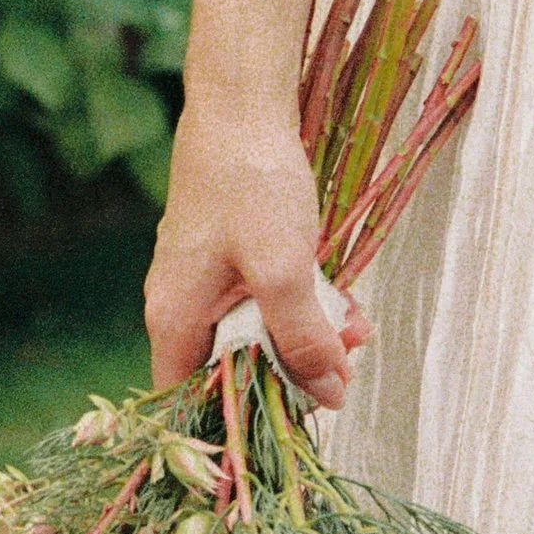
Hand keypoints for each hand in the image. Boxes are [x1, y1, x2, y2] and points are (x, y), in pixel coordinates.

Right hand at [145, 95, 369, 407]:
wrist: (242, 104)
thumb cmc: (250, 182)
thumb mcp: (282, 269)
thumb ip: (302, 338)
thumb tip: (327, 396)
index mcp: (175, 320)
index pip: (190, 404)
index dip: (239, 425)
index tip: (294, 429)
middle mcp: (180, 308)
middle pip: (232, 371)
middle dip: (293, 374)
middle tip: (346, 367)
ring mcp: (204, 281)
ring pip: (258, 335)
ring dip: (309, 338)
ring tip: (357, 329)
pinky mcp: (229, 258)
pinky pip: (266, 301)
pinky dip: (305, 306)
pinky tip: (345, 302)